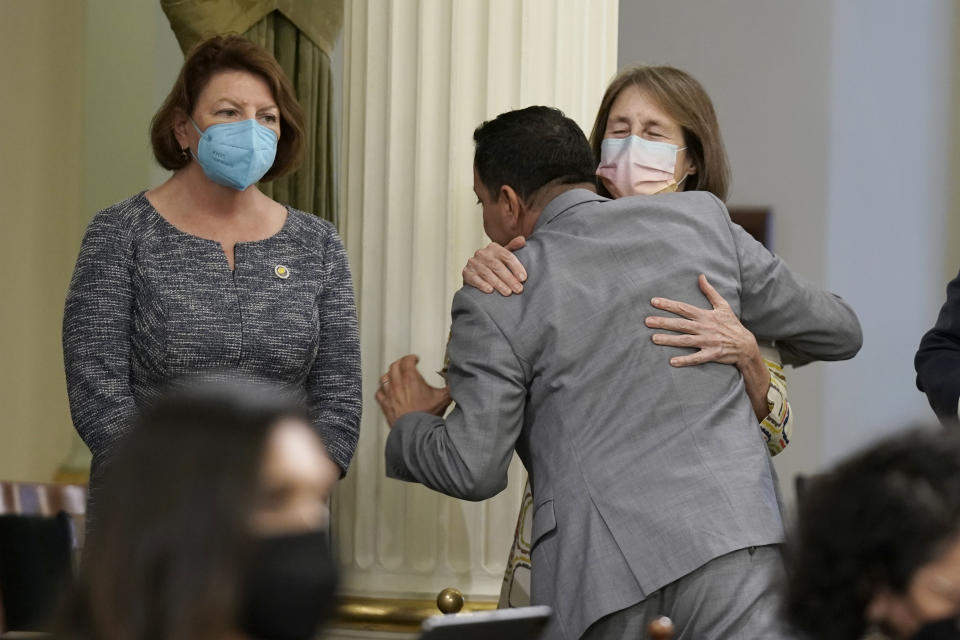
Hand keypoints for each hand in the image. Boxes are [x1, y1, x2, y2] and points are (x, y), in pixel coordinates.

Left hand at [375, 355, 451, 426]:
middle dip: (401, 363)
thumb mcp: (443, 398)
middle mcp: (398, 384)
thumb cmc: (426, 415)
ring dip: (390, 374)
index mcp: (411, 379)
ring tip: (395, 375)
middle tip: (406, 364)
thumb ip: (450, 387)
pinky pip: (379, 393)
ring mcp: (389, 394)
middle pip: (394, 366)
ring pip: (385, 377)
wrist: (415, 431)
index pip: (407, 360)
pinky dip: (383, 390)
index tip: (415, 359)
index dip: (411, 358)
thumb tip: (456, 382)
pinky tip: (387, 391)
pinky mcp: (385, 405)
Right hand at [461, 236, 526, 295]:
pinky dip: (482, 284)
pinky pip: (474, 278)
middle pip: (498, 266)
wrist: (475, 273)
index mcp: (493, 247)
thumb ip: (513, 248)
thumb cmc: (494, 265)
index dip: (516, 267)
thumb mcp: (503, 256)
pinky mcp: (466, 272)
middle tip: (518, 289)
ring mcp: (473, 263)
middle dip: (509, 279)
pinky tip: (490, 291)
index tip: (523, 278)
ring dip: (498, 284)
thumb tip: (522, 240)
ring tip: (508, 293)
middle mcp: (482, 253)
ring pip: (487, 273)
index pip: (507, 256)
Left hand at [645, 274, 769, 419]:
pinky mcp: (712, 354)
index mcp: (705, 315)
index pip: (683, 308)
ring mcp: (708, 342)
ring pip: (685, 341)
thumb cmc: (731, 324)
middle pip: (680, 324)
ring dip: (669, 340)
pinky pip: (697, 358)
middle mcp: (705, 328)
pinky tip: (672, 361)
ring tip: (653, 338)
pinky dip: (685, 360)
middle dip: (663, 322)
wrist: (746, 345)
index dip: (668, 305)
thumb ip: (710, 292)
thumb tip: (701, 276)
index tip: (653, 302)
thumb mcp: (722, 306)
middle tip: (646, 321)